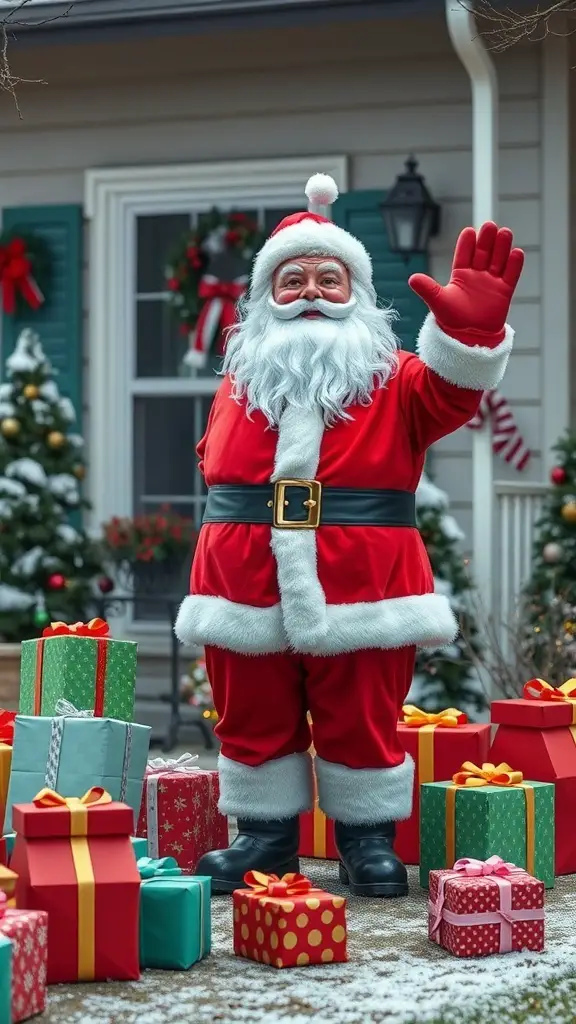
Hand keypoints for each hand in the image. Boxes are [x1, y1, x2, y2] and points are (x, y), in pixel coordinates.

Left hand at [408, 222, 523, 336]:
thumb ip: (427, 288)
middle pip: (483, 253)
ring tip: (505, 233)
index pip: (464, 255)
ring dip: (502, 247)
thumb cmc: (452, 321)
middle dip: (486, 240)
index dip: (467, 244)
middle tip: (490, 225)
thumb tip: (412, 278)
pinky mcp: (504, 292)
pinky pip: (511, 276)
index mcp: (460, 275)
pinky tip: (516, 253)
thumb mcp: (438, 302)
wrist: (469, 339)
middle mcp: (477, 275)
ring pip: (498, 260)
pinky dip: (514, 265)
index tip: (469, 232)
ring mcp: (491, 282)